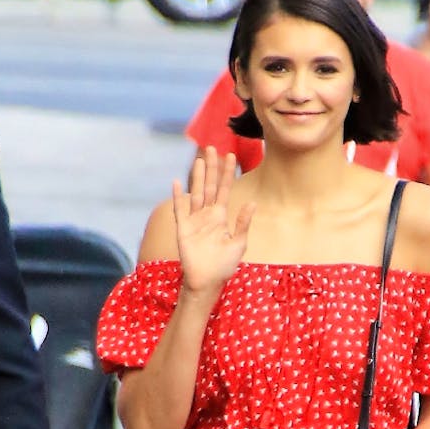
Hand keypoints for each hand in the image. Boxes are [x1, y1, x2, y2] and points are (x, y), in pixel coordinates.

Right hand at [173, 146, 253, 294]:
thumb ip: (243, 222)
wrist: (207, 281)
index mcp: (220, 216)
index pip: (224, 189)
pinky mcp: (183, 228)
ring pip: (196, 193)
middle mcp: (207, 214)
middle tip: (213, 147)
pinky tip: (177, 182)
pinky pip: (180, 209)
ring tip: (200, 159)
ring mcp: (194, 220)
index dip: (227, 173)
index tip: (231, 156)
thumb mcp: (239, 243)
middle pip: (209, 185)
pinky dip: (178, 196)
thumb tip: (252, 202)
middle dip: (211, 167)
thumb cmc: (224, 264)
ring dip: (197, 176)